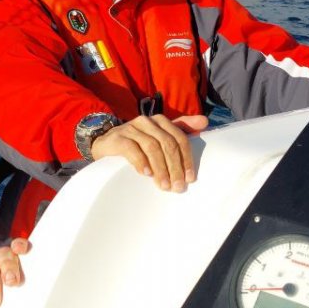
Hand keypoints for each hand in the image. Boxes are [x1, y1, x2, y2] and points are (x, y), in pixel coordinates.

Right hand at [91, 114, 208, 192]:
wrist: (104, 144)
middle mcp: (147, 121)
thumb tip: (204, 122)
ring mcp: (131, 128)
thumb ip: (180, 128)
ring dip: (160, 168)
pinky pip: (132, 149)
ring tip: (164, 185)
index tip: (190, 178)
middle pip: (167, 143)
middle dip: (175, 167)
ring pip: (152, 146)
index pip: (179, 138)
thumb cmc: (136, 143)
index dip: (186, 158)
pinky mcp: (117, 138)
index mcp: (160, 121)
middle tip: (178, 186)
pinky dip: (141, 162)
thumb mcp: (158, 136)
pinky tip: (146, 174)